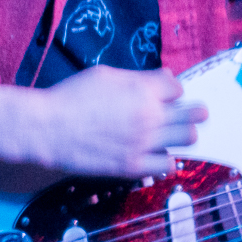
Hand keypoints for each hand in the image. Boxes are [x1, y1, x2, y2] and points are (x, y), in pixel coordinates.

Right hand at [0, 67, 207, 178]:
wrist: (47, 129)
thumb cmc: (71, 96)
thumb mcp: (106, 75)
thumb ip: (139, 78)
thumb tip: (166, 78)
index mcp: (143, 90)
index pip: (178, 87)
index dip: (172, 91)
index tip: (165, 95)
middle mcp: (149, 116)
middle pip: (193, 113)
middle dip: (193, 111)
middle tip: (189, 114)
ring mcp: (143, 143)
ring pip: (187, 138)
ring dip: (183, 134)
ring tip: (172, 134)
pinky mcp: (133, 166)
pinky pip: (168, 164)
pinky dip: (166, 159)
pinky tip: (157, 154)